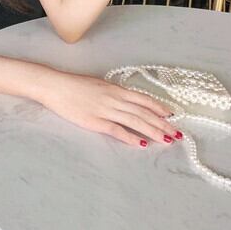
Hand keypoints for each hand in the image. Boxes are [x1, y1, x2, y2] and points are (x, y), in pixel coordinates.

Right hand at [39, 71, 178, 146]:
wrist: (54, 86)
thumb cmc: (72, 85)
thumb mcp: (97, 84)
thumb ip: (112, 92)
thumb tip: (125, 100)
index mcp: (114, 89)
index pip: (143, 99)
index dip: (159, 108)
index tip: (171, 115)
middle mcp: (114, 99)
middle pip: (143, 112)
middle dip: (162, 124)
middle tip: (176, 133)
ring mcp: (105, 110)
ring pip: (135, 122)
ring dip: (152, 132)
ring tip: (166, 140)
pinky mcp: (95, 121)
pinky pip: (117, 130)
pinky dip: (130, 138)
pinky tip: (141, 144)